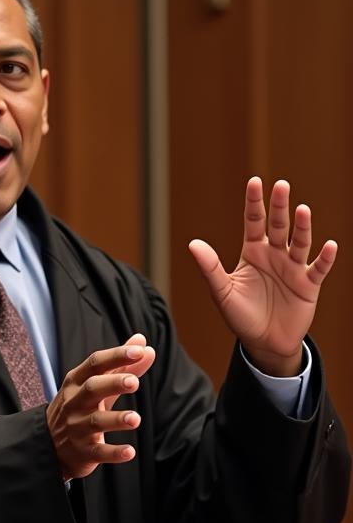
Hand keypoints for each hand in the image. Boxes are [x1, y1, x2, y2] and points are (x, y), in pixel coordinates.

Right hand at [46, 336, 155, 479]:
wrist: (48, 445)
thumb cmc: (78, 407)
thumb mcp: (95, 384)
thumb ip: (120, 365)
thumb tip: (143, 343)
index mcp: (77, 382)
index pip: (95, 364)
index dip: (116, 356)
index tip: (138, 351)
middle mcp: (75, 403)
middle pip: (92, 388)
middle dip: (112, 383)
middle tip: (134, 382)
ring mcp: (77, 428)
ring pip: (96, 422)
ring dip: (116, 419)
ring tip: (135, 419)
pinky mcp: (83, 452)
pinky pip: (98, 452)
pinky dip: (114, 453)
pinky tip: (130, 452)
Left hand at [189, 177, 337, 376]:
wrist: (263, 341)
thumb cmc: (240, 315)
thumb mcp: (222, 292)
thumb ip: (210, 268)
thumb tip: (193, 244)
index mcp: (252, 253)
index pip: (253, 222)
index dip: (254, 203)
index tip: (255, 181)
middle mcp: (274, 255)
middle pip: (278, 226)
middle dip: (279, 206)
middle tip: (281, 185)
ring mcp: (293, 268)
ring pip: (299, 242)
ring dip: (302, 227)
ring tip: (303, 210)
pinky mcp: (309, 285)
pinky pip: (319, 268)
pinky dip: (325, 258)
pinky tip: (329, 246)